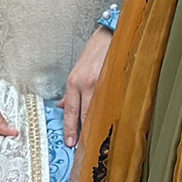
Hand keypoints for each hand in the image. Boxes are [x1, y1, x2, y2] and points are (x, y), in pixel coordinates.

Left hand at [61, 27, 112, 147]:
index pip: (71, 112)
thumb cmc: (95, 50)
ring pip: (100, 112)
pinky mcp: (117, 83)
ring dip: (98, 126)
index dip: (70, 129)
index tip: (70, 142)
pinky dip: (111, 115)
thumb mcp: (78, 69)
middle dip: (85, 133)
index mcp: (75, 81)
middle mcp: (88, 84)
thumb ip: (72, 91)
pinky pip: (113, 104)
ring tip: (99, 140)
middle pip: (85, 116)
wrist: (111, 34)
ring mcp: (103, 84)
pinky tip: (113, 123)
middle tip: (84, 147)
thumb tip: (64, 106)